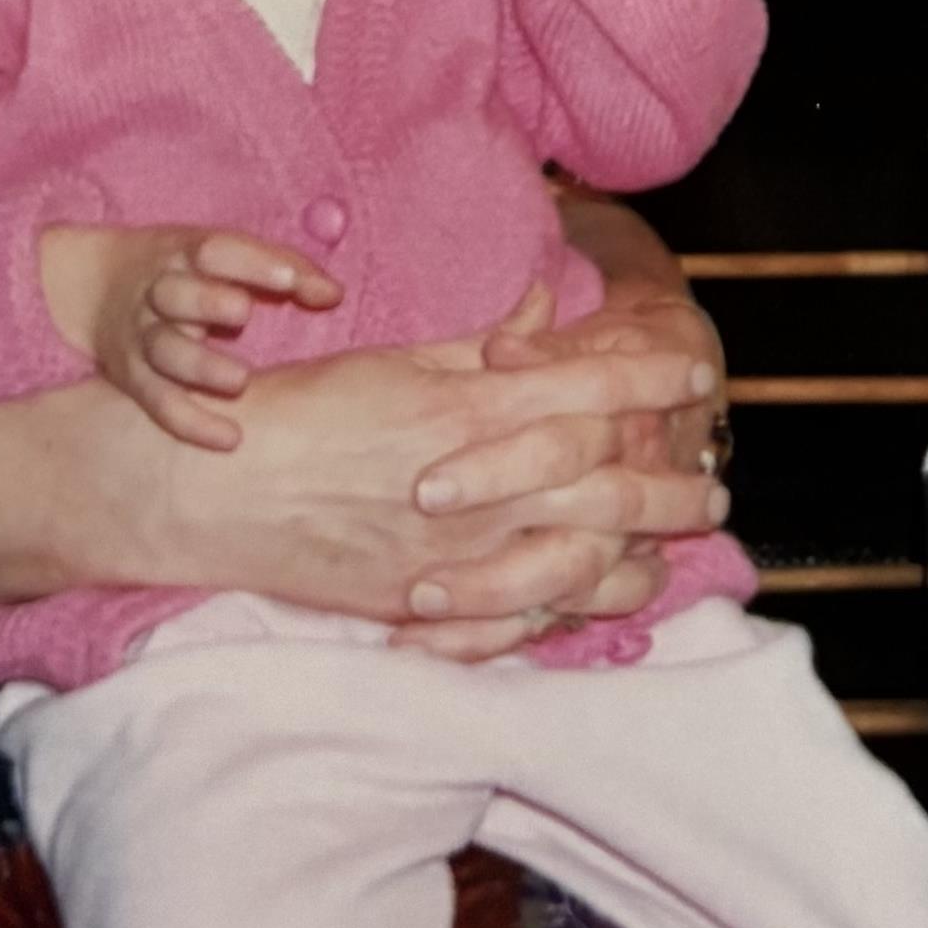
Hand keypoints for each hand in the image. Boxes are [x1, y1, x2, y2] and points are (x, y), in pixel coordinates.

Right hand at [42, 219, 344, 452]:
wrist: (92, 285)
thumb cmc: (185, 268)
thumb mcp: (221, 252)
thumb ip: (282, 269)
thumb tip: (334, 294)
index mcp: (183, 253)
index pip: (215, 250)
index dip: (251, 263)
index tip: (287, 280)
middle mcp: (158, 292)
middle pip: (176, 295)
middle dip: (207, 302)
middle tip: (243, 314)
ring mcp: (141, 337)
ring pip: (164, 352)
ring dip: (200, 367)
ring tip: (240, 381)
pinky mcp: (132, 379)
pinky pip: (159, 403)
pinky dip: (191, 423)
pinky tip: (229, 438)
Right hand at [93, 292, 728, 647]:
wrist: (212, 491)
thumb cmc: (301, 411)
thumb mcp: (394, 359)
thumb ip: (480, 346)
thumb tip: (544, 311)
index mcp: (465, 406)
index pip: (589, 390)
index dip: (652, 382)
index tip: (698, 378)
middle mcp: (472, 482)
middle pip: (604, 484)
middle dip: (670, 486)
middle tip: (715, 485)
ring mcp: (452, 553)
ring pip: (578, 560)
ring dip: (640, 556)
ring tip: (678, 551)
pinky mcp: (427, 606)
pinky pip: (522, 616)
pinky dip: (572, 608)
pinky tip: (602, 597)